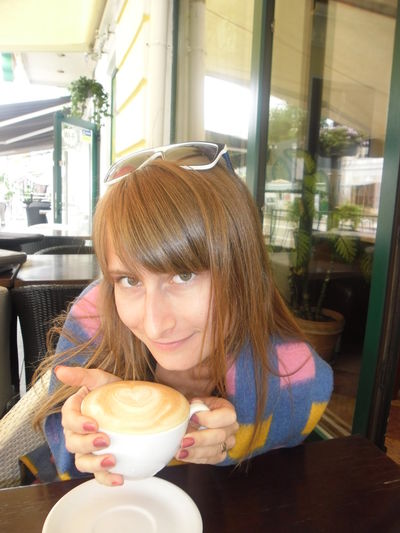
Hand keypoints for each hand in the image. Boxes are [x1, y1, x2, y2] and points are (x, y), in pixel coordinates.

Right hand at [55, 366, 122, 485]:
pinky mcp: (100, 462)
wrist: (134, 406)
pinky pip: (99, 475)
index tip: (94, 424)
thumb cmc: (113, 391)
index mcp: (74, 412)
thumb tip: (59, 370)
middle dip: (87, 444)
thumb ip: (81, 375)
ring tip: (112, 461)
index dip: (78, 423)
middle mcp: (76, 433)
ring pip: (82, 462)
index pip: (68, 419)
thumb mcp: (100, 379)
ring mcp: (87, 450)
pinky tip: (120, 478)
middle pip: (73, 443)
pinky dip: (107, 479)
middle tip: (106, 440)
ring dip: (95, 464)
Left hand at [175, 397, 237, 463]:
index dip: (209, 418)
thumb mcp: (195, 401)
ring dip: (196, 452)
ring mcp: (228, 443)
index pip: (226, 416)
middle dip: (200, 439)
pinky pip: (210, 459)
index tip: (192, 417)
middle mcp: (232, 427)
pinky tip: (183, 455)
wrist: (195, 416)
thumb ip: (194, 404)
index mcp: (228, 410)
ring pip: (216, 450)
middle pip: (221, 436)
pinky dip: (195, 458)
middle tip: (183, 441)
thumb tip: (190, 407)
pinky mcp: (220, 454)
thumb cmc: (195, 406)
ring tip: (180, 452)